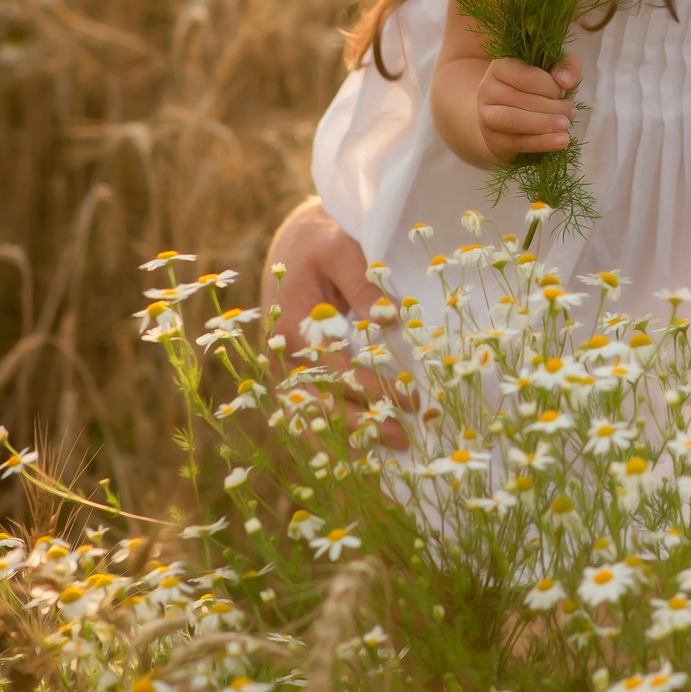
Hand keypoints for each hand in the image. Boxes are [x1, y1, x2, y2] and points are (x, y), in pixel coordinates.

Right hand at [263, 197, 404, 444]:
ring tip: (382, 453)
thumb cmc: (322, 242)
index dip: (371, 388)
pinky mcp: (293, 368)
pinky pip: (308, 404)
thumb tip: (389, 318)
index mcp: (293, 323)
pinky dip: (329, 427)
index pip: (335, 369)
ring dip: (346, 433)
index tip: (406, 401)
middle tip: (402, 438)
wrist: (294, 238)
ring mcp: (285, 363)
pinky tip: (354, 448)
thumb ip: (363, 285)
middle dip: (363, 422)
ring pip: (312, 410)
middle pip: (321, 399)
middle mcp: (283, 351)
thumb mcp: (343, 252)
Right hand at [474, 53, 581, 164]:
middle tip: (571, 112)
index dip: (549, 86)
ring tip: (565, 126)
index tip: (564, 92)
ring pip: (511, 120)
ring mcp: (487, 116)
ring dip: (542, 124)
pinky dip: (541, 142)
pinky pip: (516, 142)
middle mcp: (488, 89)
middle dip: (550, 106)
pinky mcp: (493, 140)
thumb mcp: (556, 71)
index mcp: (501, 67)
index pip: (523, 75)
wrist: (519, 121)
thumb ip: (566, 65)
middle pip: (517, 98)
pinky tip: (559, 141)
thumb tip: (564, 81)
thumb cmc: (541, 90)